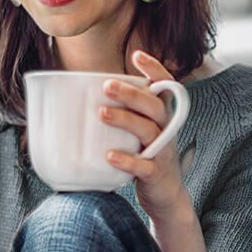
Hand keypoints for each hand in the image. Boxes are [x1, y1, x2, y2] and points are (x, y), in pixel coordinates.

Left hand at [101, 51, 189, 219]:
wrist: (165, 196)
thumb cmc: (146, 158)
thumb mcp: (141, 132)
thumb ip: (126, 115)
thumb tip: (86, 99)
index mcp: (162, 117)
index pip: (165, 87)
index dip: (154, 70)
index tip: (137, 55)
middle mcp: (166, 130)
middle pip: (155, 106)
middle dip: (132, 93)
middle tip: (107, 85)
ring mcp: (162, 152)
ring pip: (148, 130)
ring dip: (125, 120)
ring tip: (101, 113)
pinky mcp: (155, 174)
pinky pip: (143, 166)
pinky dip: (127, 160)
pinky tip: (110, 155)